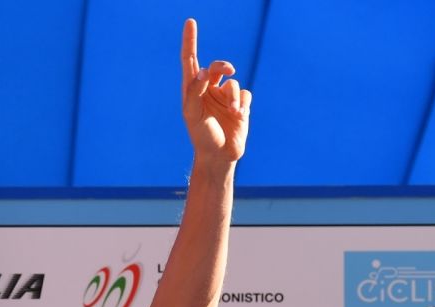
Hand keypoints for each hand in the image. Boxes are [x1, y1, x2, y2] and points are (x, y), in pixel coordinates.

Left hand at [181, 19, 250, 162]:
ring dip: (233, 96)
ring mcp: (225, 97)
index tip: (190, 22)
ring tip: (233, 112)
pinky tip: (239, 115)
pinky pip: (245, 94)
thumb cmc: (201, 136)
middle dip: (222, 65)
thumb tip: (204, 70)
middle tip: (228, 70)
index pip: (190, 61)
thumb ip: (195, 91)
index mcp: (192, 91)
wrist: (219, 156)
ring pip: (233, 82)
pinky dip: (243, 103)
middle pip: (216, 67)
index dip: (190, 41)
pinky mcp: (240, 105)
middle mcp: (208, 90)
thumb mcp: (193, 114)